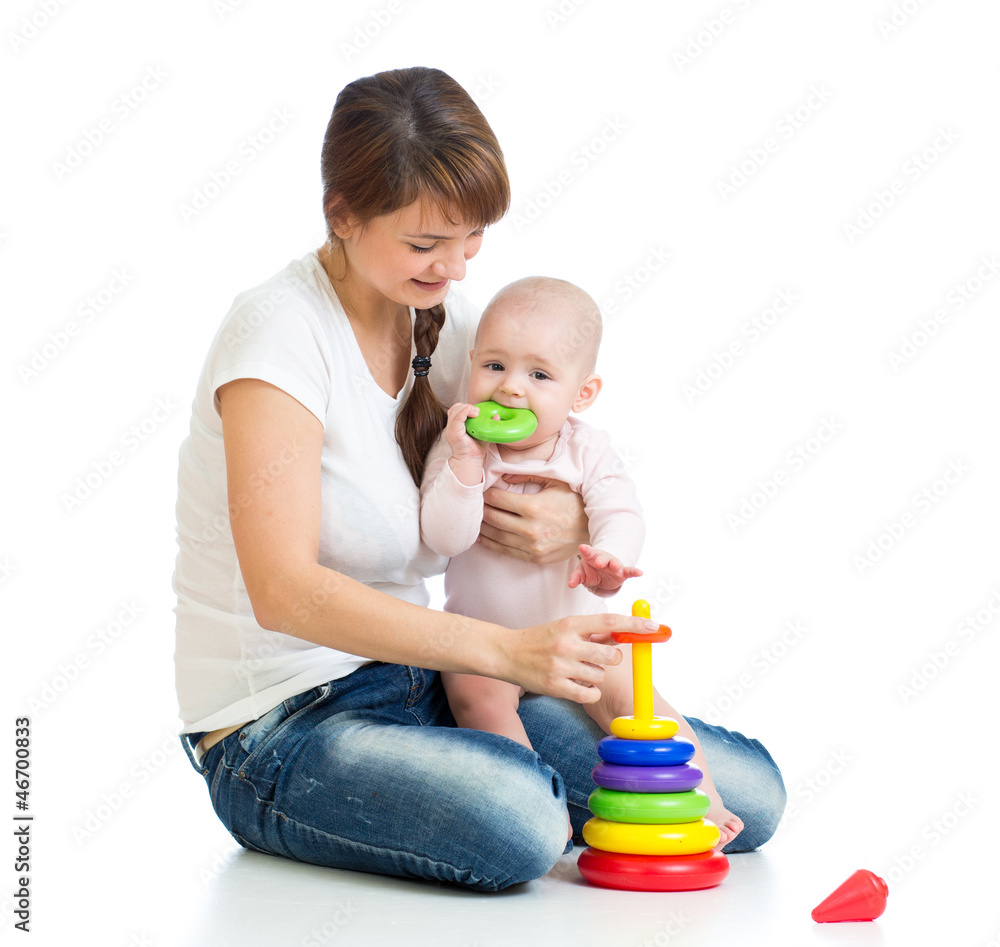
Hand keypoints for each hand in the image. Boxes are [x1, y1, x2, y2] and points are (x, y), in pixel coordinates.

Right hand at [445, 402, 484, 484]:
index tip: (477, 411)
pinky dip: (464, 413)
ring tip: (476, 413)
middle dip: (465, 406)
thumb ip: (488, 425)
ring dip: (466, 408)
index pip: (457, 410)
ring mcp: (452, 430)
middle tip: (477, 412)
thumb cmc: (476, 449)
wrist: (471, 461)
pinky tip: (473, 414)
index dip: (466, 406)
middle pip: (454, 408)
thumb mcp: (483, 433)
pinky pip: (457, 419)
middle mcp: (452, 426)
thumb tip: (497, 415)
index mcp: (457, 425)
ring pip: (454, 411)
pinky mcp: (454, 433)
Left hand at [480, 475, 588, 564]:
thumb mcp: (555, 483)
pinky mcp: (535, 558)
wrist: (592, 530)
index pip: (498, 499)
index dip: (487, 493)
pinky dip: (491, 543)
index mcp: (534, 507)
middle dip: (481, 509)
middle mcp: (530, 528)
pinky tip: (483, 537)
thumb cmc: (573, 503)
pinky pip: (505, 551)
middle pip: (493, 517)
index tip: (483, 490)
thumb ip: (528, 476)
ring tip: (476, 519)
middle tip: (475, 504)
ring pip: (496, 536)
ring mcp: (532, 546)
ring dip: (482, 527)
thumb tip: (504, 475)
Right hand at [495, 611, 663, 703]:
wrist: (507, 653)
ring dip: (595, 675)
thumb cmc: (540, 640)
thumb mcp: (564, 627)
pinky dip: (589, 691)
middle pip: (612, 656)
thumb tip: (624, 632)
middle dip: (612, 659)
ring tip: (578, 670)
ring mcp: (561, 666)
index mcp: (571, 624)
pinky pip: (589, 693)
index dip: (636, 625)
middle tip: (599, 658)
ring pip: (600, 676)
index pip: (610, 622)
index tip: (656, 627)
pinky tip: (577, 684)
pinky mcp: (556, 686)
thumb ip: (591, 631)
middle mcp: (567, 644)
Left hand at [568, 544, 641, 594]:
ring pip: (615, 563)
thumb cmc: (590, 571)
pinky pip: (629, 571)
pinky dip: (634, 572)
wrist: (601, 576)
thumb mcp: (581, 574)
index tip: (582, 547)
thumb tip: (570, 584)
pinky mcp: (622, 573)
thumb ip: (576, 577)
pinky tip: (640, 573)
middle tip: (598, 562)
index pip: (588, 553)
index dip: (586, 550)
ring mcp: (613, 565)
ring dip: (615, 564)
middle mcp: (603, 559)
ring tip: (615, 566)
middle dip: (601, 559)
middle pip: (602, 558)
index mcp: (591, 557)